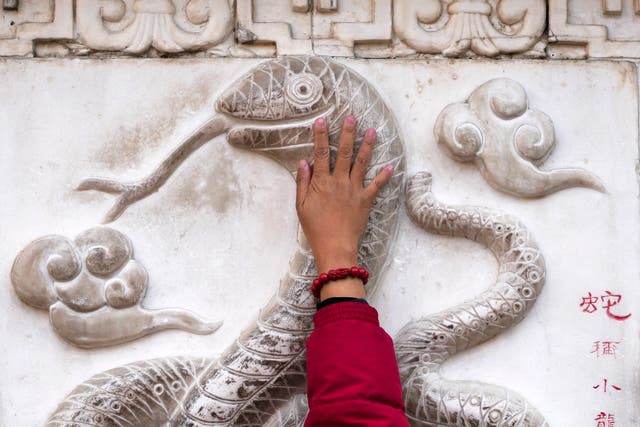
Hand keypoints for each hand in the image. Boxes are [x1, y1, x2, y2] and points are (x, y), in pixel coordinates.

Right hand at [295, 116, 393, 299]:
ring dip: (367, 146)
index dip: (320, 136)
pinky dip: (384, 175)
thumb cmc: (315, 228)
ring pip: (361, 163)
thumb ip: (302, 182)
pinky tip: (391, 165)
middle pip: (343, 152)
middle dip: (347, 133)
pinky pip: (376, 185)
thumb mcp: (301, 206)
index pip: (320, 154)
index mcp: (321, 182)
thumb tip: (303, 162)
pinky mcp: (365, 200)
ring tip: (372, 131)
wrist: (335, 246)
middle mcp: (338, 181)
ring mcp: (354, 189)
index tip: (321, 121)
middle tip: (351, 117)